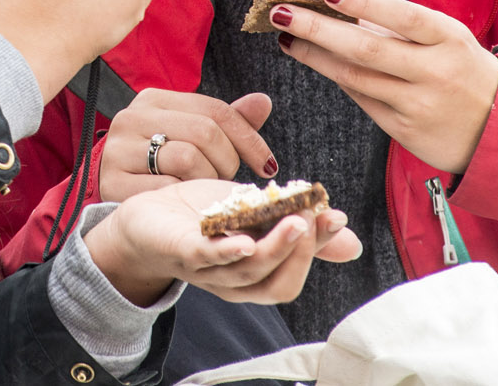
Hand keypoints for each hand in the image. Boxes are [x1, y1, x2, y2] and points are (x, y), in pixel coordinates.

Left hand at [84, 179, 359, 306]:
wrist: (146, 217)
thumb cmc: (204, 218)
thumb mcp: (258, 216)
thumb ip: (298, 225)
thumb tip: (351, 241)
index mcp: (255, 272)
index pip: (294, 272)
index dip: (318, 248)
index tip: (337, 216)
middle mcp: (233, 280)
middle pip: (277, 281)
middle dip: (302, 251)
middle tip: (317, 217)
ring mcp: (207, 270)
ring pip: (248, 272)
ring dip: (276, 249)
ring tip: (296, 222)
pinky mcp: (181, 253)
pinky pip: (207, 260)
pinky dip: (228, 252)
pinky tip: (246, 240)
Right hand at [101, 90, 278, 200]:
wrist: (114, 194)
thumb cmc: (160, 162)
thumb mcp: (190, 136)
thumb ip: (226, 122)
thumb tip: (264, 101)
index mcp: (154, 99)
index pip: (216, 110)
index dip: (249, 138)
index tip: (268, 165)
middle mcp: (132, 117)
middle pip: (205, 132)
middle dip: (228, 161)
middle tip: (227, 180)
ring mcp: (119, 148)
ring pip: (189, 159)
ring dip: (208, 180)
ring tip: (204, 189)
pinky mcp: (113, 181)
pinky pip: (168, 189)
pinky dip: (184, 198)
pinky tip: (185, 201)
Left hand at [268, 0, 497, 174]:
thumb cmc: (462, 69)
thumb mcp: (445, 39)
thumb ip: (397, 25)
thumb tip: (336, 4)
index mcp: (449, 39)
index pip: (401, 16)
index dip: (363, 4)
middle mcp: (435, 72)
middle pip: (367, 49)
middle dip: (318, 30)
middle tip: (281, 12)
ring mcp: (419, 105)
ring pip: (356, 78)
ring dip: (315, 57)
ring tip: (287, 37)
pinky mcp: (405, 131)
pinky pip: (363, 100)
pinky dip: (339, 79)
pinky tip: (319, 62)